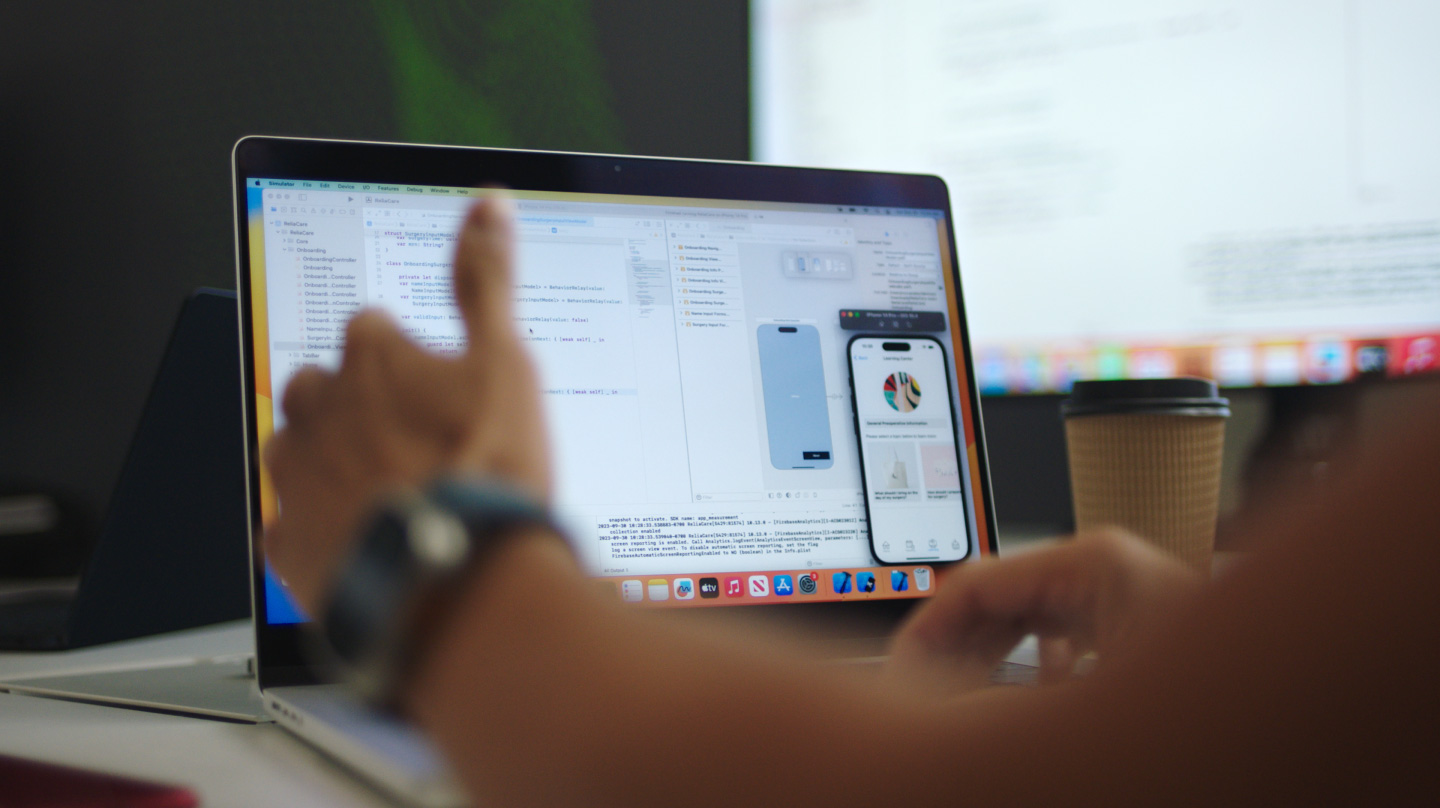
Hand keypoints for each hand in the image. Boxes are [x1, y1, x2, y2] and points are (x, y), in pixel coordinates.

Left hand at [262, 196, 548, 614]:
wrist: (462, 580)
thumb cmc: (486, 468)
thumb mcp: (507, 359)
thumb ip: (488, 279)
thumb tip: (487, 205)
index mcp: (369, 355)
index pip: (372, 329)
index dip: (408, 359)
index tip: (436, 389)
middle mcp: (318, 407)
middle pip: (324, 387)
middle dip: (358, 405)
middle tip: (416, 442)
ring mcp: (297, 476)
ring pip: (299, 452)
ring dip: (335, 462)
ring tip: (393, 491)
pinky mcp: (289, 544)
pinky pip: (295, 524)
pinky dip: (324, 526)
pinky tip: (371, 537)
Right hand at [884, 528, 1204, 694]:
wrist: (1286, 687)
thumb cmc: (1216, 686)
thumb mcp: (1086, 696)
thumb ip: (1000, 703)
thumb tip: (935, 711)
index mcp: (1090, 560)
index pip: (974, 582)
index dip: (925, 631)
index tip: (897, 671)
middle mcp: (1104, 565)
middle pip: (996, 598)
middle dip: (954, 648)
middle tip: (917, 692)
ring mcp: (1121, 588)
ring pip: (1025, 617)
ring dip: (990, 660)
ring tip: (959, 699)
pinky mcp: (1134, 616)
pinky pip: (1061, 632)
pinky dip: (1033, 663)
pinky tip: (1029, 695)